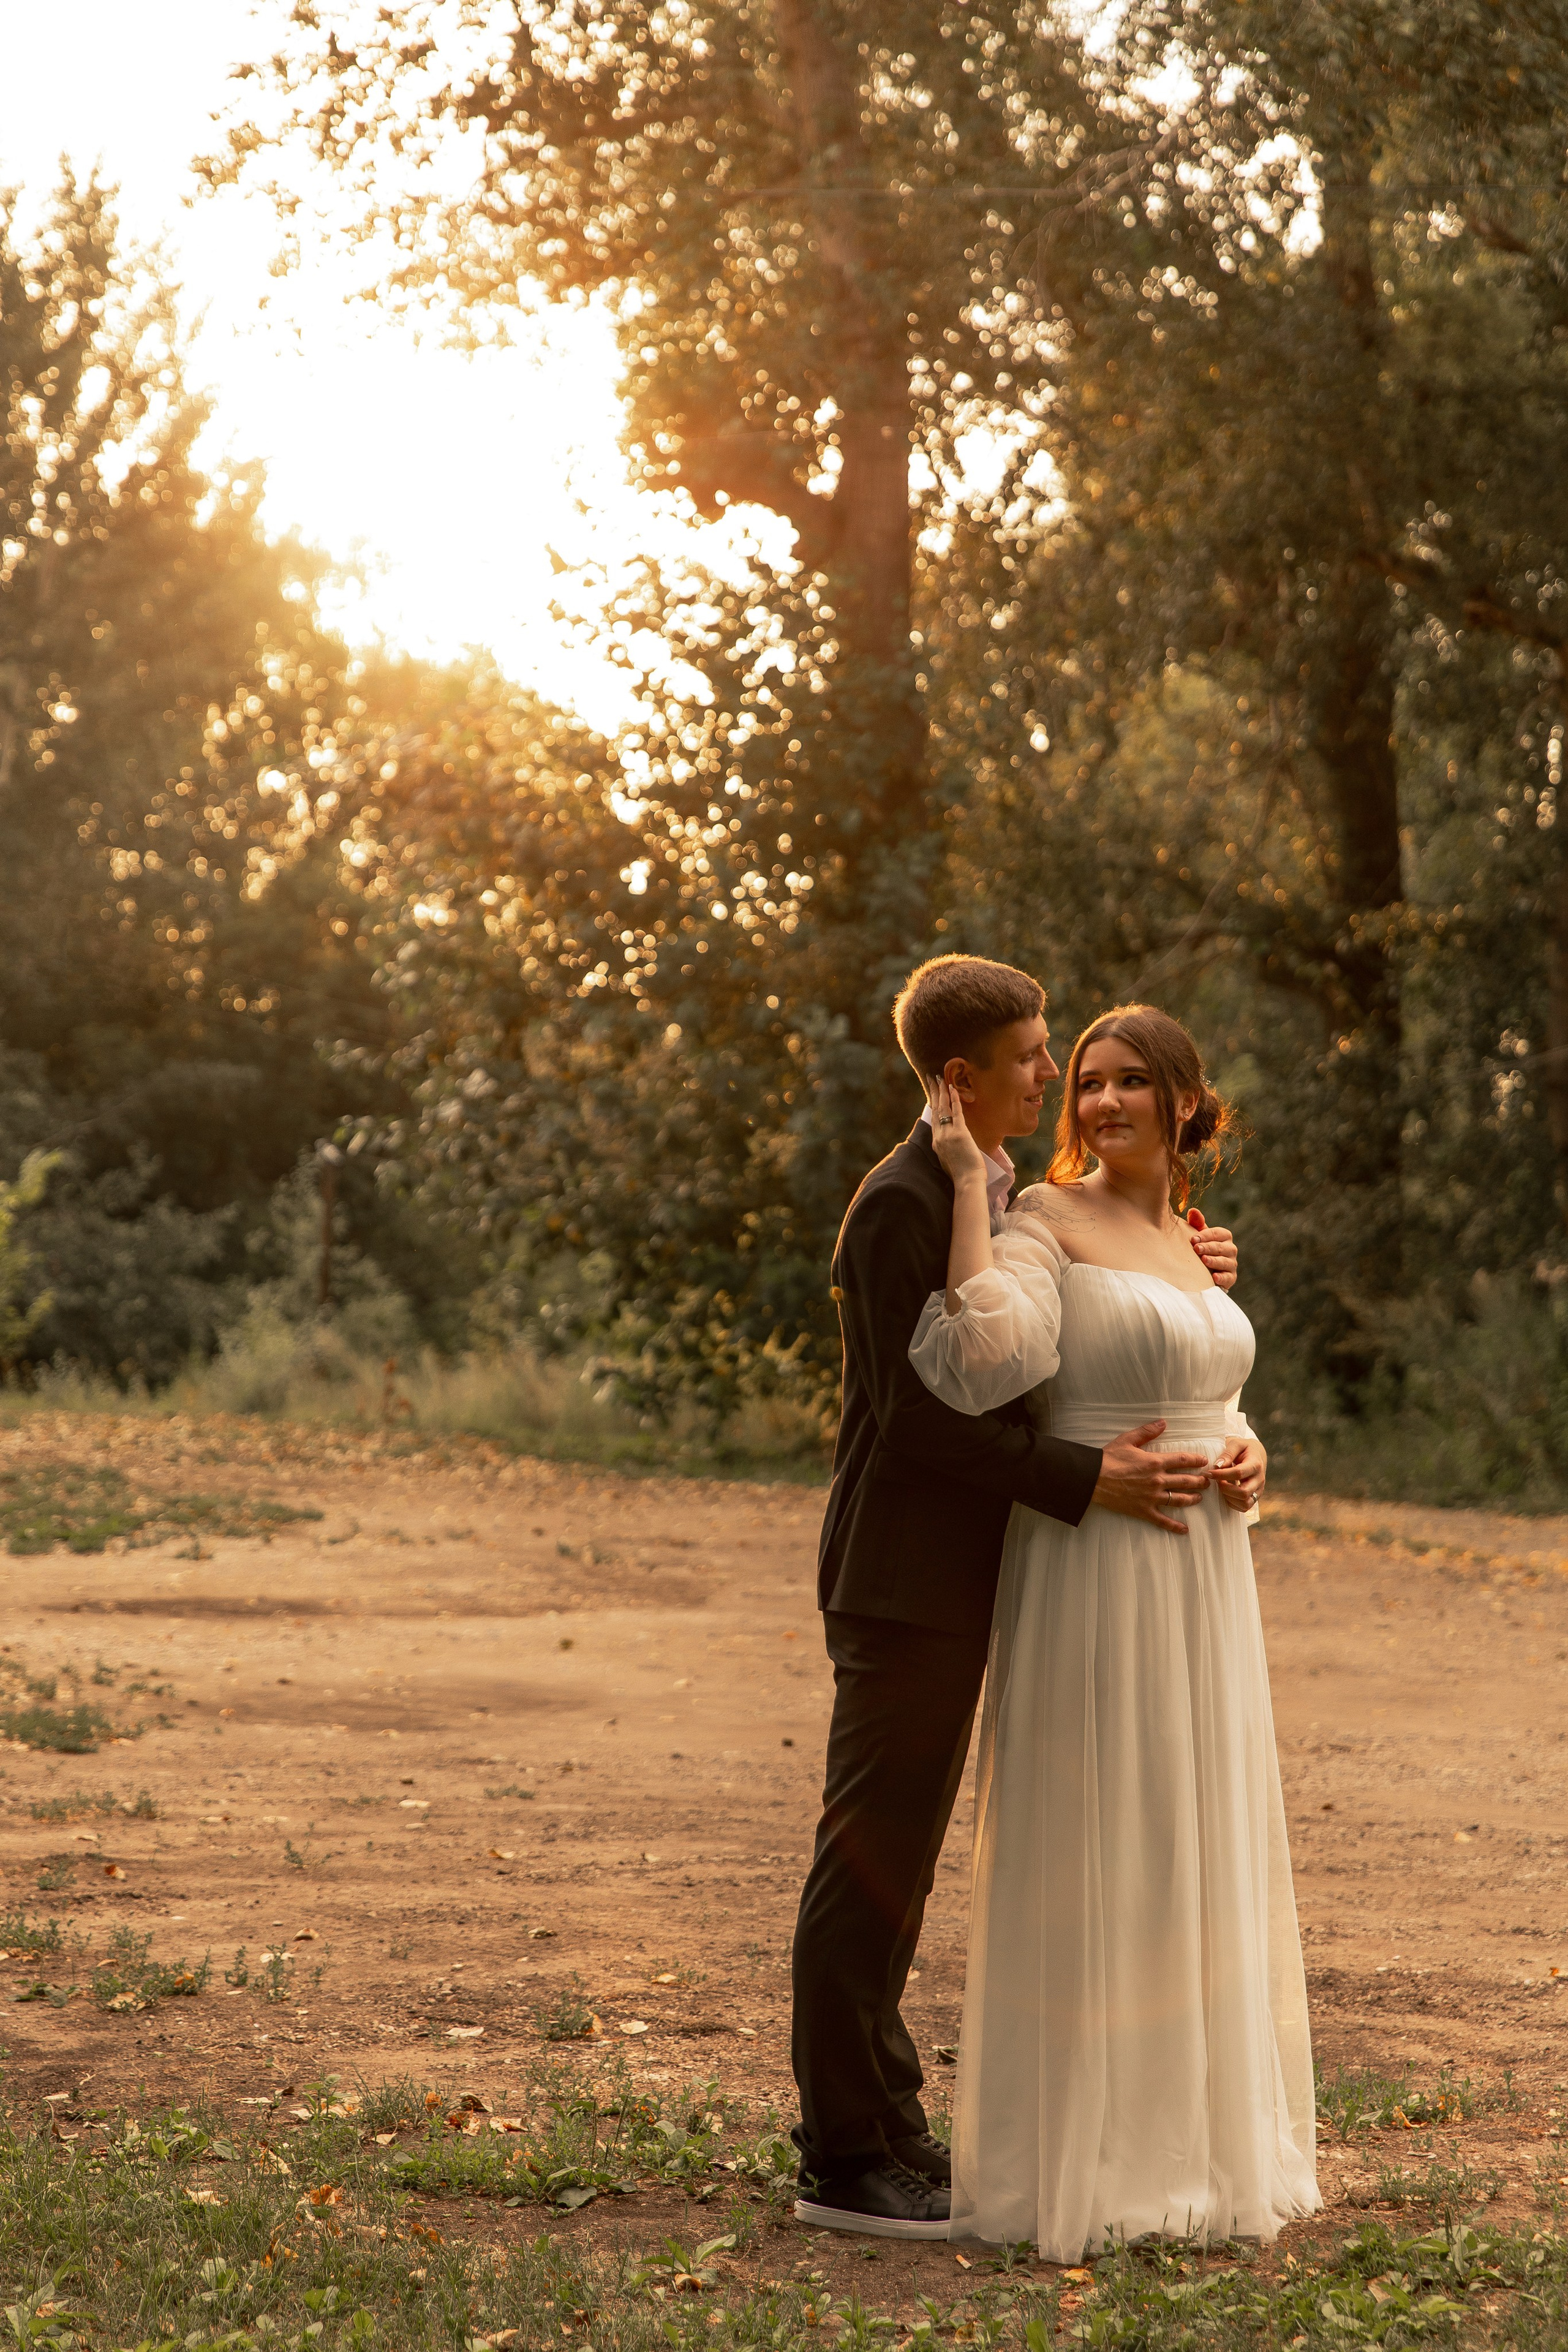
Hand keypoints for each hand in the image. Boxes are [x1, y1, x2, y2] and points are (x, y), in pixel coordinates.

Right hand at [926, 1077, 988, 1188]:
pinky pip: (956, 1113)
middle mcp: (939, 1137)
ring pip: (942, 1108)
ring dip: (941, 1091)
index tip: (932, 1093)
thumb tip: (952, 1145)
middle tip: (931, 1078)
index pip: (934, 1119)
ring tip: (939, 1078)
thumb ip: (949, 1150)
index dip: (933, 1104)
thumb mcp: (950, 1161)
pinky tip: (952, 1089)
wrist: (967, 1182)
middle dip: (933, 1092)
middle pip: (934, 1110)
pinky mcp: (959, 1133)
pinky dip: (954, 1100)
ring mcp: (948, 1134)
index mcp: (937, 1143)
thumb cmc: (963, 1176)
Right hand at [1091, 1420, 1209, 1535]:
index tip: (1204, 1462)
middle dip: (1200, 1481)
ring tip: (1200, 1498)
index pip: (1183, 1460)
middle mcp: (1157, 1480)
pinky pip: (1162, 1520)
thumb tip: (1163, 1423)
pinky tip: (1184, 1529)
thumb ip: (1147, 1431)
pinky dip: (1174, 1526)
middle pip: (1186, 1481)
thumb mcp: (1128, 1440)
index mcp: (1155, 1462)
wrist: (1093, 1478)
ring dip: (1192, 1499)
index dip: (1196, 1461)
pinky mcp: (1143, 1510)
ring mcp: (1152, 1497)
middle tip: (1208, 1482)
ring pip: (1179, 1499)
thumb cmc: (1109, 1458)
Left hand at [1186, 1208, 1236, 1291]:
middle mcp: (1231, 1249)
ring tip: (1204, 1260)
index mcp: (1224, 1237)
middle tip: (1196, 1248)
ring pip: (1225, 1261)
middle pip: (1221, 1247)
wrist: (1203, 1270)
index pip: (1217, 1233)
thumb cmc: (1201, 1248)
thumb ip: (1196, 1223)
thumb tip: (1192, 1210)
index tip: (1193, 1239)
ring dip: (1214, 1261)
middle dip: (1208, 1247)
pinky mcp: (1230, 1278)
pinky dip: (1222, 1277)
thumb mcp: (1199, 1235)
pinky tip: (1214, 1277)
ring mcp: (1231, 1264)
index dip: (1205, 1235)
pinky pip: (1228, 1277)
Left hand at [1209, 1436, 1266, 1511]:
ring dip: (1229, 1497)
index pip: (1238, 1473)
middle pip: (1243, 1493)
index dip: (1221, 1474)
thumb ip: (1227, 1453)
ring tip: (1222, 1486)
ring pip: (1245, 1503)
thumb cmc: (1244, 1449)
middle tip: (1216, 1481)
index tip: (1209, 1473)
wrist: (1256, 1455)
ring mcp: (1258, 1490)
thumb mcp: (1236, 1444)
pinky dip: (1232, 1502)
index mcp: (1255, 1464)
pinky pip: (1244, 1507)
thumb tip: (1217, 1466)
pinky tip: (1226, 1492)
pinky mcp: (1255, 1497)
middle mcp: (1259, 1480)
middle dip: (1225, 1488)